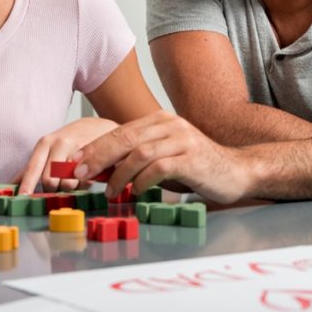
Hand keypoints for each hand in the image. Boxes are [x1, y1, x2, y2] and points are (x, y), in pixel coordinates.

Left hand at [15, 117, 117, 194]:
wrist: (97, 126)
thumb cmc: (70, 140)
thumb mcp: (49, 148)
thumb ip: (33, 166)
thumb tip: (12, 184)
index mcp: (45, 143)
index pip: (33, 167)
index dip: (27, 184)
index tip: (22, 197)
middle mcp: (60, 144)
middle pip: (49, 181)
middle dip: (52, 189)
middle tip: (58, 184)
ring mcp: (78, 149)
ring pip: (67, 184)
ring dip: (69, 188)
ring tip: (73, 178)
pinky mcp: (95, 157)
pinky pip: (84, 182)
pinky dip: (83, 185)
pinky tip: (85, 176)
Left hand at [71, 111, 251, 204]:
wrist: (236, 171)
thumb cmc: (195, 167)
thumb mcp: (163, 156)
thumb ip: (137, 158)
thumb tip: (100, 169)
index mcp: (160, 120)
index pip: (120, 131)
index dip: (95, 146)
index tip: (75, 161)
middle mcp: (170, 124)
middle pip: (125, 138)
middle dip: (99, 156)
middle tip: (81, 173)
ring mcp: (182, 139)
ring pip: (140, 153)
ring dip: (120, 174)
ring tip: (109, 191)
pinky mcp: (192, 158)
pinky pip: (160, 167)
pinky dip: (143, 180)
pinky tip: (135, 192)